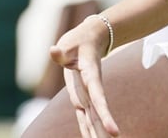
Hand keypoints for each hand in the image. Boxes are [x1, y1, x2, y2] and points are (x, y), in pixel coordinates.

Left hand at [49, 17, 119, 136]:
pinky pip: (85, 117)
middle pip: (98, 114)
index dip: (105, 115)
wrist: (89, 39)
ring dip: (96, 133)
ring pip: (92, 118)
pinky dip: (88, 129)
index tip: (114, 132)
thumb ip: (61, 52)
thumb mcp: (67, 44)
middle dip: (102, 132)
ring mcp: (87, 95)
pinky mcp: (82, 97)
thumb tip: (53, 51)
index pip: (98, 98)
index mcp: (90, 76)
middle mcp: (91, 89)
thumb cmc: (77, 41)